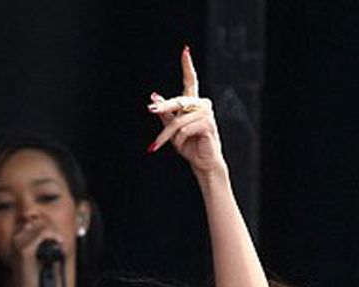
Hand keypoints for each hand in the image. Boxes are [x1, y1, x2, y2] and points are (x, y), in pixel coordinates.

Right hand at [6, 218, 65, 286]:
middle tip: (60, 242)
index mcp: (18, 237)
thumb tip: (55, 233)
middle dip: (52, 231)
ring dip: (54, 234)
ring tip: (60, 244)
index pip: (35, 221)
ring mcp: (20, 242)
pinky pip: (43, 234)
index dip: (49, 228)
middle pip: (39, 221)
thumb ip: (43, 242)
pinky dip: (54, 237)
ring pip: (42, 226)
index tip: (58, 238)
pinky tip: (59, 244)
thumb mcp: (38, 255)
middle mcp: (17, 237)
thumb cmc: (33, 275)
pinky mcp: (25, 249)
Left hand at [147, 46, 224, 179]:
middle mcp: (202, 105)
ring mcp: (206, 114)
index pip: (191, 81)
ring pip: (178, 120)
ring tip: (161, 145)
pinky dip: (178, 140)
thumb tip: (154, 97)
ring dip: (168, 135)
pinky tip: (181, 147)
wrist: (203, 164)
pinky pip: (184, 129)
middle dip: (163, 108)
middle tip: (150, 111)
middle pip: (178, 102)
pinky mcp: (207, 125)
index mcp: (194, 103)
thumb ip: (165, 114)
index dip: (187, 66)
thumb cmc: (190, 147)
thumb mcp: (173, 130)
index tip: (185, 50)